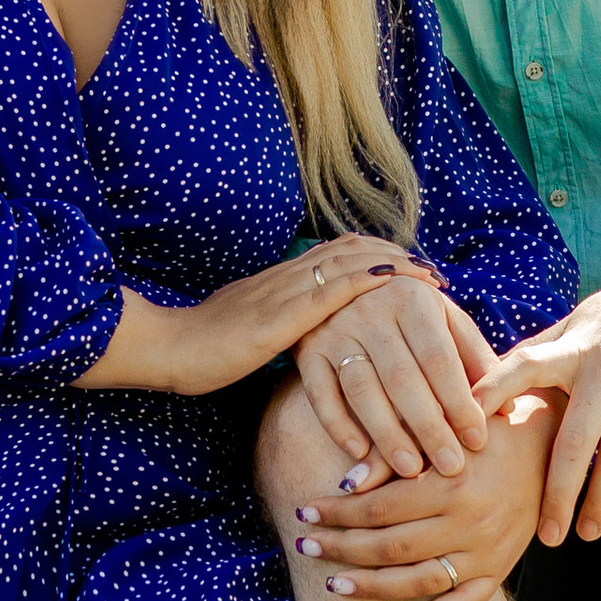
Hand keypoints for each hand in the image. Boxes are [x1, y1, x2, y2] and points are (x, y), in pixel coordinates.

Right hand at [84, 237, 433, 397]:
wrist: (168, 349)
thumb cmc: (203, 350)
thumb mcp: (250, 333)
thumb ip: (279, 329)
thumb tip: (306, 339)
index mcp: (280, 282)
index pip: (337, 254)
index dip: (377, 255)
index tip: (410, 266)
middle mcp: (287, 277)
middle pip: (352, 250)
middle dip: (396, 256)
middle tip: (432, 268)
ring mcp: (284, 292)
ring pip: (348, 263)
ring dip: (393, 266)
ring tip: (428, 276)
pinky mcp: (280, 316)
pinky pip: (329, 290)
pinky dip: (365, 280)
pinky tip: (391, 281)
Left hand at [288, 394, 554, 600]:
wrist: (550, 443)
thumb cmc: (485, 426)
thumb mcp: (445, 425)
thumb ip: (397, 450)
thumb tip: (347, 483)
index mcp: (454, 483)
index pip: (380, 508)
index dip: (337, 512)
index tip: (305, 511)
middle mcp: (472, 522)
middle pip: (391, 547)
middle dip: (340, 549)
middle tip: (304, 547)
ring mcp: (488, 552)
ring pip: (419, 581)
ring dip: (371, 586)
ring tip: (333, 584)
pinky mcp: (501, 571)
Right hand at [294, 276, 497, 483]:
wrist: (348, 279)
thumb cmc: (411, 311)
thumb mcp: (446, 320)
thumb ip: (475, 359)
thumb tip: (507, 409)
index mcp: (412, 299)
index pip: (439, 359)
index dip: (459, 402)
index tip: (478, 440)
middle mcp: (370, 310)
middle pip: (402, 378)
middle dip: (428, 427)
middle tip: (450, 467)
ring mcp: (334, 330)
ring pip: (362, 389)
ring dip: (386, 433)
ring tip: (411, 469)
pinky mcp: (308, 350)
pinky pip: (320, 393)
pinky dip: (339, 425)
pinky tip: (360, 454)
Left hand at [472, 244, 600, 545]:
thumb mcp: (578, 320)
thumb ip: (540, 354)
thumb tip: (486, 384)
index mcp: (573, 347)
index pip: (523, 369)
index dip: (493, 396)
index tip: (467, 439)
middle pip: (575, 442)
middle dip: (558, 493)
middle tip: (547, 534)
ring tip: (585, 532)